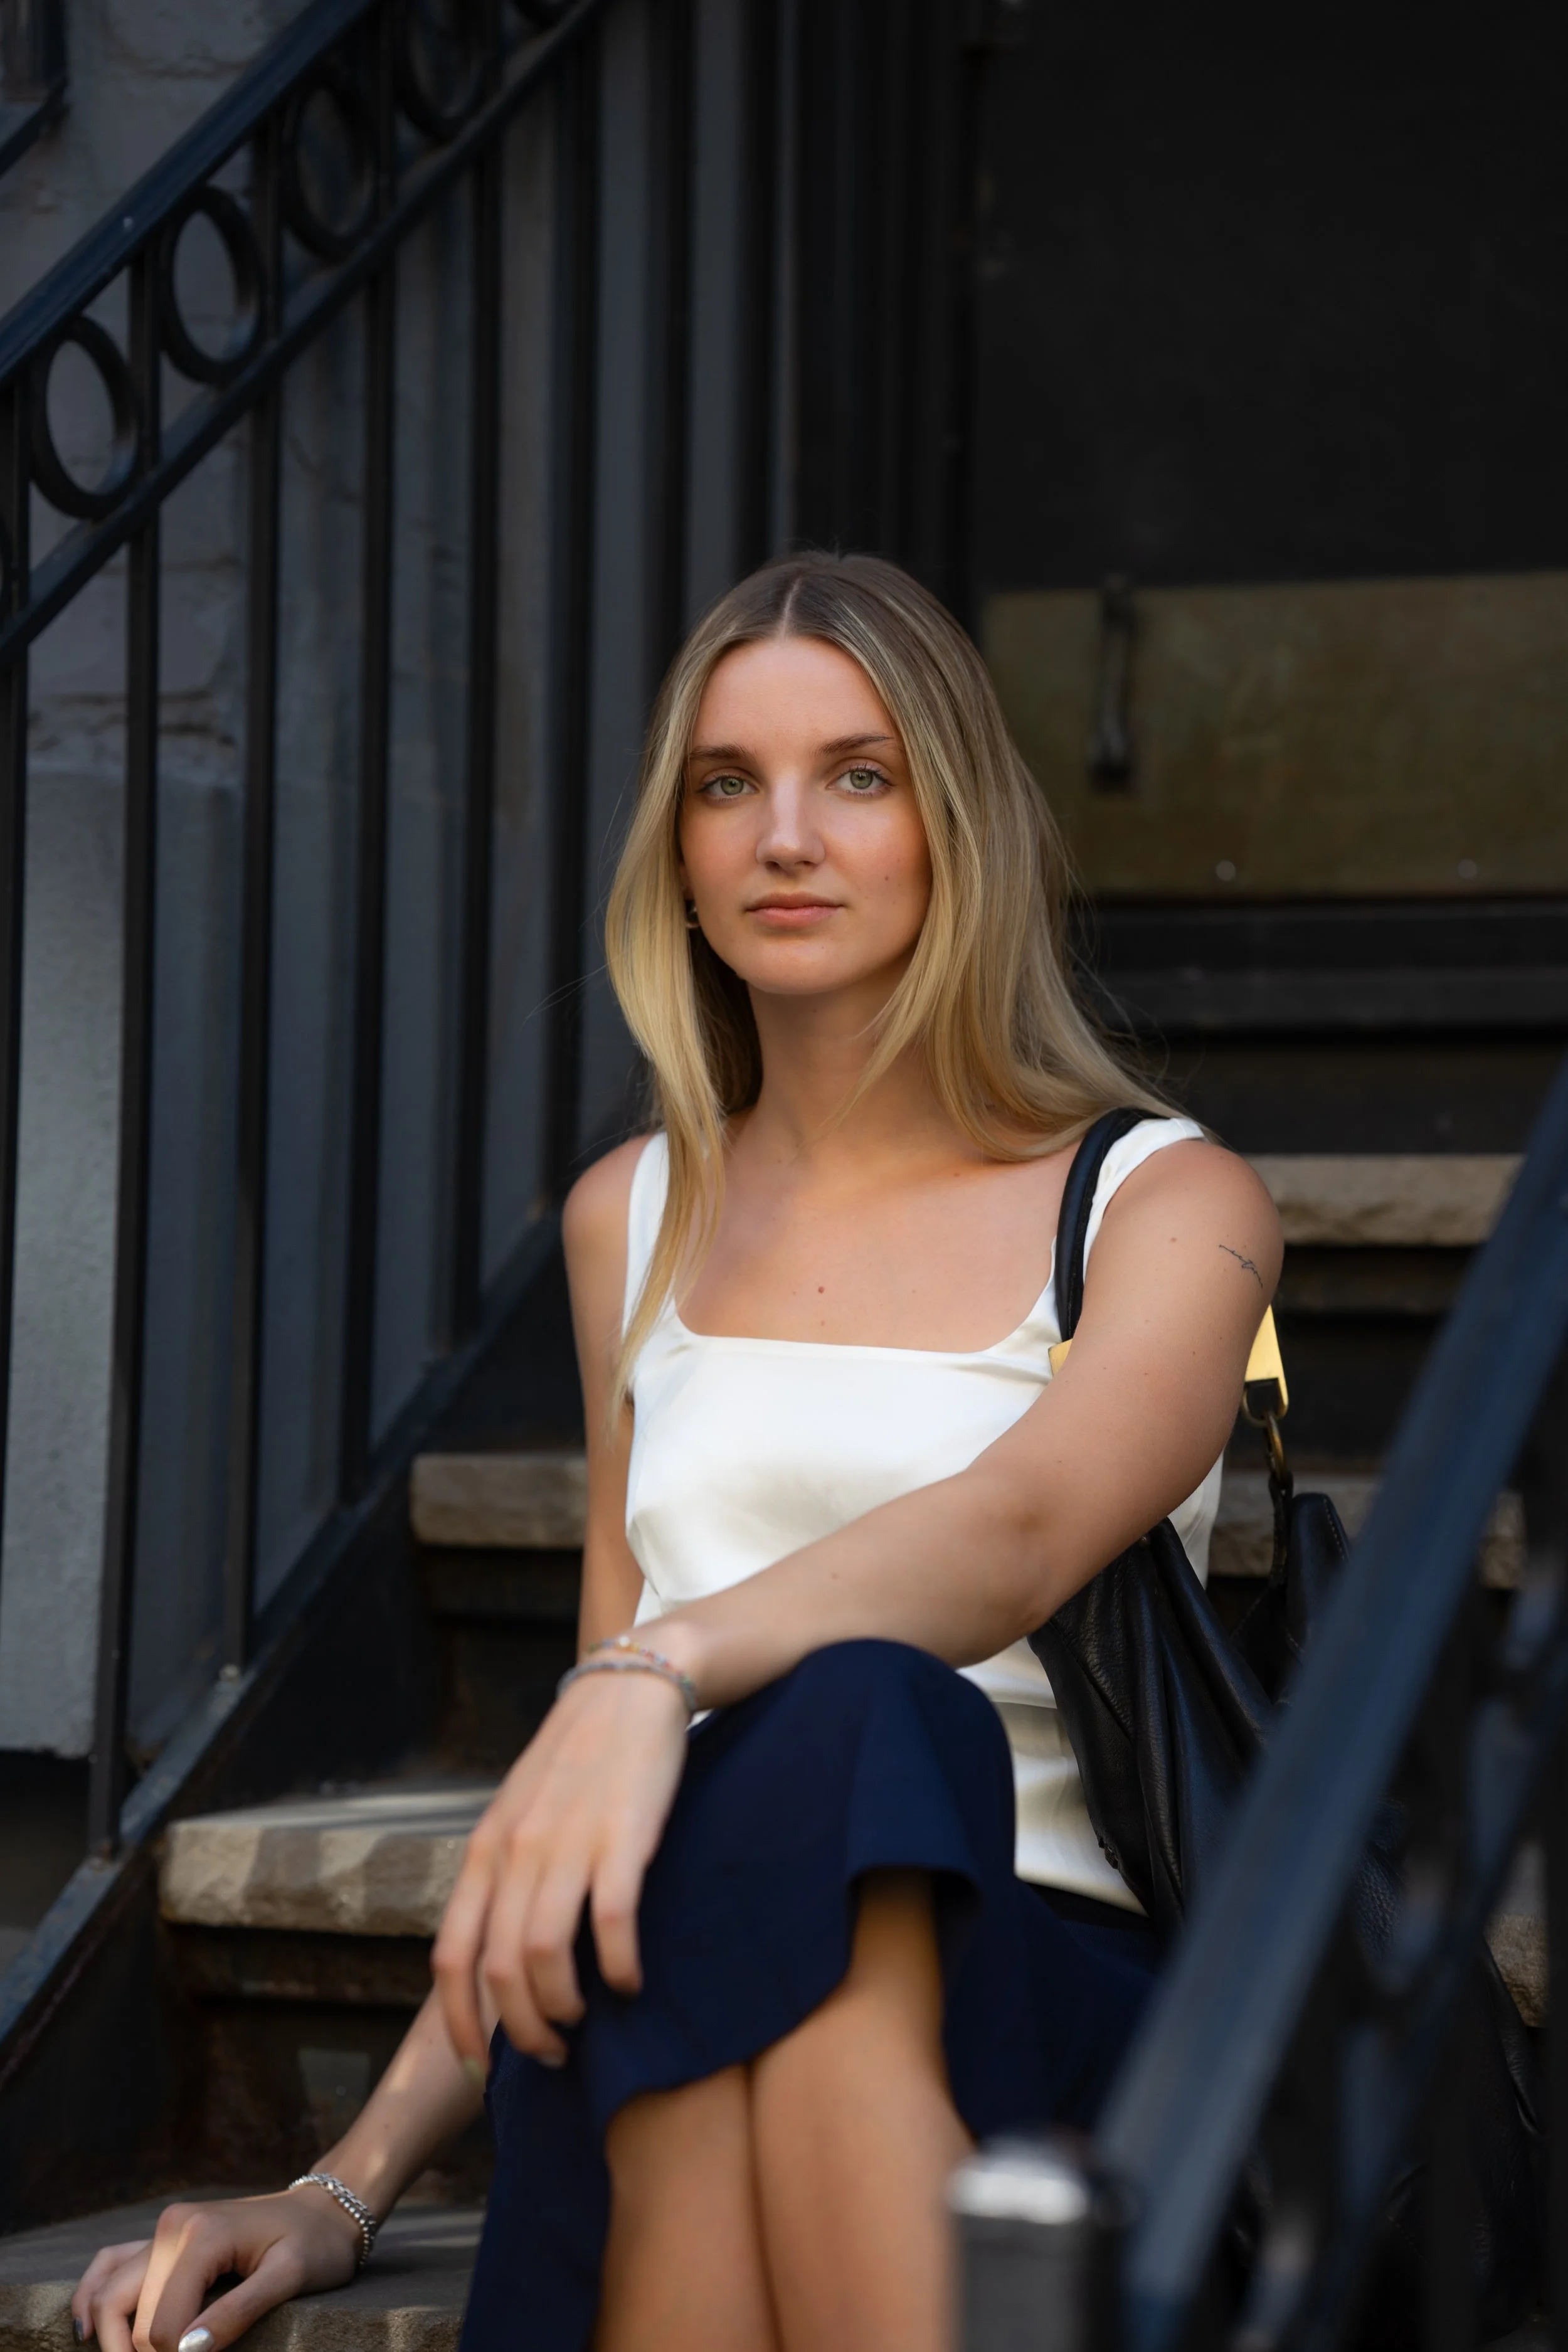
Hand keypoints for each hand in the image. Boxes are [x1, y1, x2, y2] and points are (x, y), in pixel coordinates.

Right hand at [70, 2186, 362, 2351]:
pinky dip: (92, 2297)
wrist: (324, 2209)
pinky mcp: (162, 2238)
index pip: (163, 2325)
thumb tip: (186, 2351)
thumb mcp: (290, 2278)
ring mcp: (163, 2230)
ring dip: (110, 2338)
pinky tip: (85, 2331)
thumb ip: (237, 2313)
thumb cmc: (315, 2244)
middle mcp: (172, 2228)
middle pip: (130, 2316)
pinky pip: (111, 2266)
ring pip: (108, 2294)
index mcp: (201, 2236)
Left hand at [433, 1663, 690, 2065]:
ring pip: (544, 1956)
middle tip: (549, 2056)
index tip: (480, 2070)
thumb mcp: (520, 1812)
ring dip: (563, 2009)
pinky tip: (630, 1983)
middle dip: (520, 2031)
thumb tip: (497, 1955)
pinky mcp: (624, 1837)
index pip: (452, 1957)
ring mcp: (569, 1843)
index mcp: (486, 1849)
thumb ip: (505, 1874)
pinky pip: (612, 1925)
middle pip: (497, 1969)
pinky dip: (618, 1969)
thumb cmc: (577, 1759)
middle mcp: (518, 1851)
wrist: (630, 1688)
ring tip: (585, 2025)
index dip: (459, 2024)